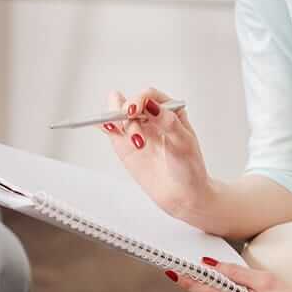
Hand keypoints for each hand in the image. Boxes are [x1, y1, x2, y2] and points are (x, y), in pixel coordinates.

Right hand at [99, 88, 211, 218]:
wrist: (183, 194)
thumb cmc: (189, 167)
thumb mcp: (183, 144)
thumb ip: (168, 123)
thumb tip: (152, 106)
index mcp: (169, 111)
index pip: (149, 96)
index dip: (139, 100)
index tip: (133, 111)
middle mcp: (151, 117)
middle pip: (131, 104)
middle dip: (127, 113)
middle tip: (130, 128)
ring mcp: (137, 131)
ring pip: (119, 116)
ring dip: (117, 121)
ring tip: (126, 136)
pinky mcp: (125, 146)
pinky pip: (113, 131)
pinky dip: (105, 126)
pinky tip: (101, 125)